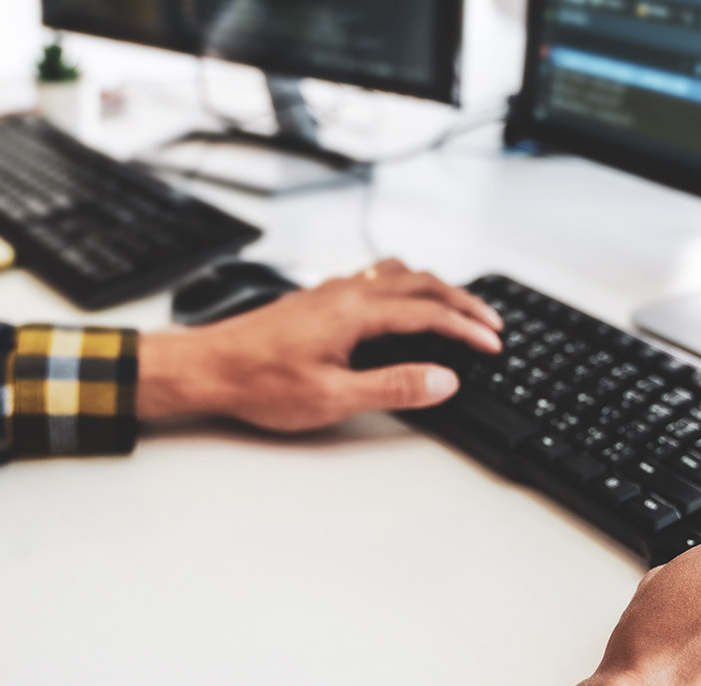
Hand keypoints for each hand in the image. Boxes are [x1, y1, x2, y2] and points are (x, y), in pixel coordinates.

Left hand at [136, 261, 502, 430]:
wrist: (208, 368)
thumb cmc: (259, 383)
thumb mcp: (334, 397)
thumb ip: (394, 386)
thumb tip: (443, 379)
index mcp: (355, 312)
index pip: (428, 313)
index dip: (466, 328)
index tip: (492, 343)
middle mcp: (345, 292)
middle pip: (421, 283)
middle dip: (462, 301)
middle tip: (490, 322)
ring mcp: (331, 291)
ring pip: (398, 273)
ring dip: (435, 288)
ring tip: (457, 307)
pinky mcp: (318, 297)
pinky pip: (374, 276)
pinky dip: (406, 284)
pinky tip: (403, 302)